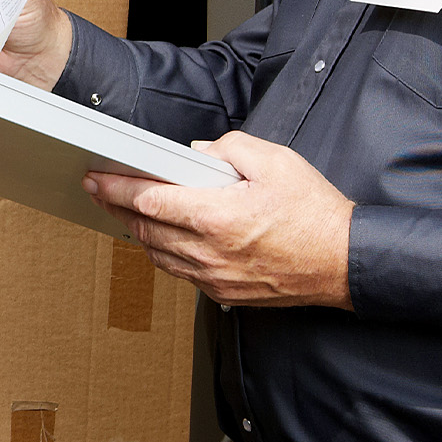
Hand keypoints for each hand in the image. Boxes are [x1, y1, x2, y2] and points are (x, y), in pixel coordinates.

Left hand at [85, 132, 355, 308]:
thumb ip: (230, 148)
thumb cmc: (314, 214)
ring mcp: (214, 277)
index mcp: (216, 216)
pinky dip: (162, 253)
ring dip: (136, 232)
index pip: (149, 201)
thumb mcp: (276, 161)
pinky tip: (160, 238)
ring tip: (122, 211)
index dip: (116, 189)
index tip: (97, 178)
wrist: (343, 263)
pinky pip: (179, 272)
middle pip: (145, 230)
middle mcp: (208, 252)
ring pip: (158, 255)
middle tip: (98, 190)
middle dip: (115, 208)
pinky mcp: (223, 293)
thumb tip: (199, 150)